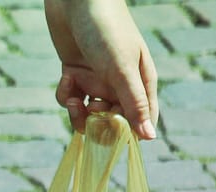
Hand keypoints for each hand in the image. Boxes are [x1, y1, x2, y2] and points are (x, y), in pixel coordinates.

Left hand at [45, 0, 158, 139]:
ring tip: (74, 100)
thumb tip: (149, 137)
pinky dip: (66, 94)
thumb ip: (133, 103)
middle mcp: (120, 84)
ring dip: (79, 114)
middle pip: (112, 122)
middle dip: (99, 124)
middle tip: (91, 111)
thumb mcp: (121, 68)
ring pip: (88, 114)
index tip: (112, 133)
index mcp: (141, 82)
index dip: (127, 133)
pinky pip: (71, 99)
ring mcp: (97, 80)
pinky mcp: (75, 75)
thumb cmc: (106, 29)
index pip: (141, 120)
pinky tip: (66, 77)